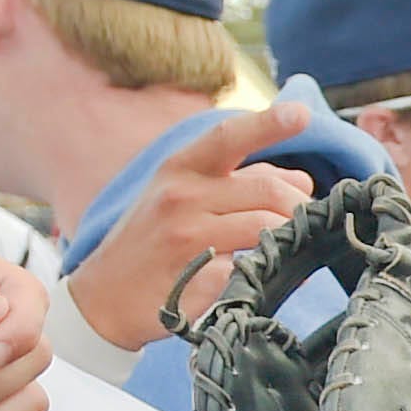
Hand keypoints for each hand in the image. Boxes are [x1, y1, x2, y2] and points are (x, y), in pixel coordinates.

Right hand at [64, 97, 323, 349]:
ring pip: (266, 229)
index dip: (269, 123)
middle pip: (269, 192)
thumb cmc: (151, 240)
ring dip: (291, 242)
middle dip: (300, 208)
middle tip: (307, 224)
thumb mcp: (184, 197)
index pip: (229, 136)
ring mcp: (186, 240)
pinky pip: (250, 270)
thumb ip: (243, 183)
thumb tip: (303, 181)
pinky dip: (271, 276)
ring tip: (290, 251)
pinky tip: (270, 282)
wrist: (103, 298)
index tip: (302, 112)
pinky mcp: (194, 281)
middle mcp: (180, 197)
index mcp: (179, 169)